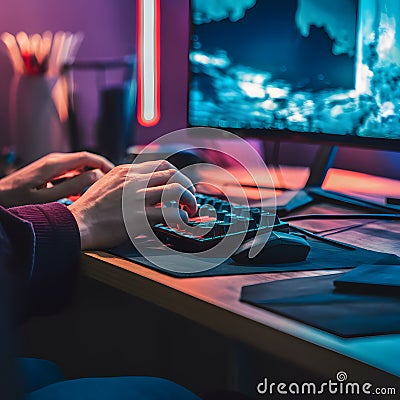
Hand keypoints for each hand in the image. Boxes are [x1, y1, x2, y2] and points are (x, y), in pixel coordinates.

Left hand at [0, 152, 113, 206]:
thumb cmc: (17, 200)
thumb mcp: (48, 197)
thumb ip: (73, 186)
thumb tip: (96, 176)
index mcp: (55, 164)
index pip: (87, 157)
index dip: (104, 164)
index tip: (115, 174)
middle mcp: (55, 160)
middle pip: (85, 160)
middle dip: (100, 169)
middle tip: (112, 183)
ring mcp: (51, 165)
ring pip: (78, 166)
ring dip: (91, 176)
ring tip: (101, 189)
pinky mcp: (49, 171)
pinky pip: (70, 173)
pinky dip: (80, 180)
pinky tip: (82, 193)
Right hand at [68, 160, 196, 249]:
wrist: (77, 224)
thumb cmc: (89, 209)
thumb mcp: (105, 183)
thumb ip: (125, 181)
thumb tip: (144, 185)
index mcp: (126, 171)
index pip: (161, 165)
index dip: (176, 176)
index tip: (179, 186)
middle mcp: (133, 180)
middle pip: (173, 174)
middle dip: (186, 186)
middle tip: (189, 199)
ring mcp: (136, 197)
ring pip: (176, 190)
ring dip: (189, 200)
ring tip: (190, 211)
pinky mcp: (139, 216)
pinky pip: (170, 212)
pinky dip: (181, 216)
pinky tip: (182, 221)